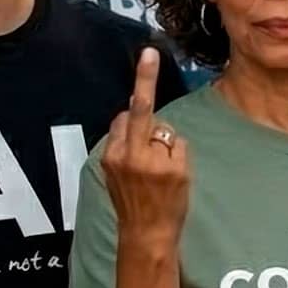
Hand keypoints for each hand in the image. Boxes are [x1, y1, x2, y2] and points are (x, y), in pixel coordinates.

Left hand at [101, 49, 189, 250]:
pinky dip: (131, 144)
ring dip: (138, 131)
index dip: (147, 78)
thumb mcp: (183, 173)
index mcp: (148, 156)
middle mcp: (124, 153)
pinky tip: (139, 168)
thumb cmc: (171, 206)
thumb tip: (160, 132)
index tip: (148, 53)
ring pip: (126, 125)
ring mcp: (111, 159)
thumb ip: (171, 144)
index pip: (146, 108)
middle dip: (148, 119)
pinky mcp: (105, 164)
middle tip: (160, 149)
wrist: (146, 234)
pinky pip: (120, 140)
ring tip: (149, 159)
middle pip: (135, 113)